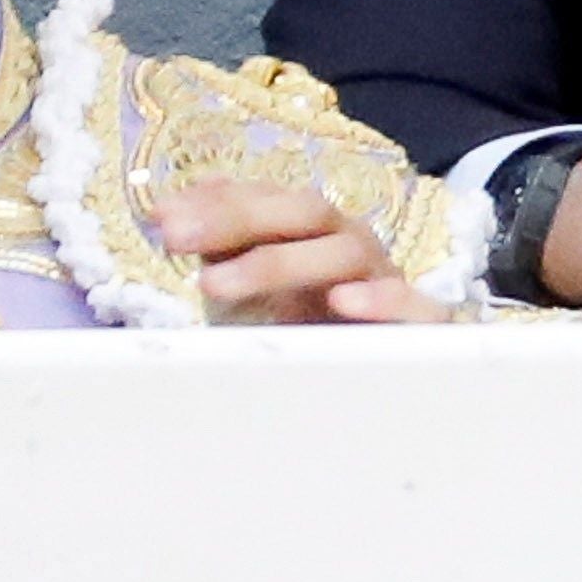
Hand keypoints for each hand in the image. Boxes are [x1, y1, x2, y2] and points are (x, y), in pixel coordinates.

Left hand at [152, 177, 447, 326]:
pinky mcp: (419, 324)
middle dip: (236, 219)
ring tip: (219, 283)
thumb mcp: (246, 288)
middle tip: (175, 239)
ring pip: (345, 251)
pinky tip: (342, 302)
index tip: (162, 220)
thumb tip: (169, 210)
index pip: (267, 198)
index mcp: (311, 230)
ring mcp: (384, 279)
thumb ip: (216, 246)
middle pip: (302, 212)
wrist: (362, 382)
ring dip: (280, 262)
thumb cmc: (299, 327)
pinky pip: (416, 304)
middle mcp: (347, 244)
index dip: (216, 204)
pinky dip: (384, 299)